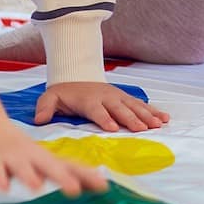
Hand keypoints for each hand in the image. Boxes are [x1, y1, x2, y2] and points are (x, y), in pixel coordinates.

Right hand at [0, 118, 106, 195]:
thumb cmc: (16, 147)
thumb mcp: (40, 158)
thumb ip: (60, 170)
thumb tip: (85, 184)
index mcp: (44, 158)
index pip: (70, 167)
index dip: (86, 176)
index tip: (104, 186)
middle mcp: (31, 157)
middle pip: (49, 166)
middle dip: (62, 178)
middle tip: (74, 190)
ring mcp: (10, 158)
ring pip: (21, 167)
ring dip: (29, 177)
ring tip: (37, 188)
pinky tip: (2, 187)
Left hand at [34, 82, 171, 131]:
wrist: (76, 75)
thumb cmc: (64, 92)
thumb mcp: (50, 98)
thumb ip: (45, 108)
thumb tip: (39, 119)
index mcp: (88, 100)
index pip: (97, 110)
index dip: (104, 118)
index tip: (113, 128)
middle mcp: (106, 97)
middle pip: (120, 109)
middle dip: (132, 119)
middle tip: (143, 129)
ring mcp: (118, 97)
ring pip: (134, 106)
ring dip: (147, 115)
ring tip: (159, 124)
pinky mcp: (125, 98)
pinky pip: (141, 104)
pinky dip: (153, 111)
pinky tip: (165, 118)